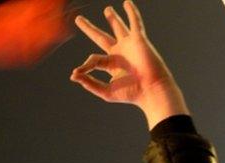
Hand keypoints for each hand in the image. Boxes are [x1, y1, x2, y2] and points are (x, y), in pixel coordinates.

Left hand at [70, 2, 188, 128]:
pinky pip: (135, 22)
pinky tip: (127, 3)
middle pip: (100, 37)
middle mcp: (119, 53)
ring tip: (106, 10)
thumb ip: (89, 83)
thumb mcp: (106, 91)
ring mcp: (129, 45)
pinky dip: (131, 12)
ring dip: (112, 18)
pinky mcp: (139, 39)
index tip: (76, 73)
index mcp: (111, 65)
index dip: (84, 66)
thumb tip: (73, 75)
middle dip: (90, 28)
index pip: (92, 59)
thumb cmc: (131, 93)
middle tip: (79, 19)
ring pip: (118, 27)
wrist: (151, 89)